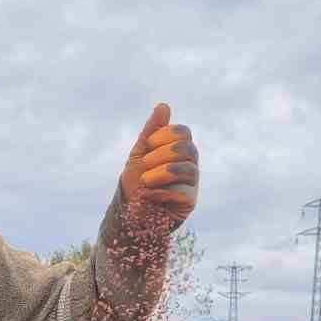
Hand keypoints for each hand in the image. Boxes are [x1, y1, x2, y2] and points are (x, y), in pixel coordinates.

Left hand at [119, 103, 198, 220]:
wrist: (129, 215)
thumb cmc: (135, 183)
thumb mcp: (139, 154)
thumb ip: (151, 132)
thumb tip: (163, 105)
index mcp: (177, 150)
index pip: (183, 133)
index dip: (167, 135)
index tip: (148, 144)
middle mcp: (188, 164)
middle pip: (188, 149)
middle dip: (163, 154)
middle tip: (144, 163)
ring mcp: (191, 183)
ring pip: (188, 170)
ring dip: (162, 173)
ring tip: (145, 181)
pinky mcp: (189, 202)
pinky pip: (182, 192)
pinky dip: (161, 192)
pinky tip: (148, 195)